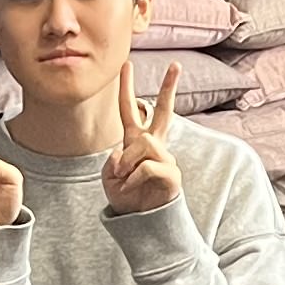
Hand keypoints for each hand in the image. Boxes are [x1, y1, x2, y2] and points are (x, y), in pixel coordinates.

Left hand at [105, 62, 184, 217]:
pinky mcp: (171, 173)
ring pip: (145, 143)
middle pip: (163, 111)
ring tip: (124, 177)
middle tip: (176, 65)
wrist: (138, 220)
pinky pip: (148, 166)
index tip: (127, 64)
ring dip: (128, 161)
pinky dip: (133, 177)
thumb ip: (112, 160)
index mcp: (135, 141)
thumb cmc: (124, 197)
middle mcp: (154, 145)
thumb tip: (125, 152)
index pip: (130, 109)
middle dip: (169, 87)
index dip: (126, 87)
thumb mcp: (108, 176)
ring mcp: (165, 157)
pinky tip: (131, 186)